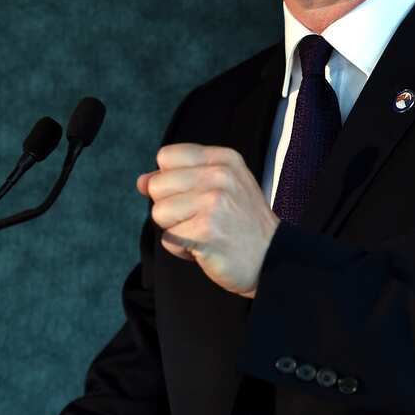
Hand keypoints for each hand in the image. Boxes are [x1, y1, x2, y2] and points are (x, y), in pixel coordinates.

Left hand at [137, 143, 279, 297]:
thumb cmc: (241, 224)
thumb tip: (141, 181)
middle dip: (171, 208)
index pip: (166, 156)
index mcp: (223, 159)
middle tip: (201, 218)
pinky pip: (168, 239)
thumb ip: (180, 177)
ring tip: (204, 233)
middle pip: (157, 186)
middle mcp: (220, 175)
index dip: (171, 180)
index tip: (194, 195)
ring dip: (176, 230)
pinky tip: (205, 248)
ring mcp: (213, 202)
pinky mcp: (205, 231)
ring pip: (159, 213)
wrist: (273, 259)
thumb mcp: (220, 187)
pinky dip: (182, 250)